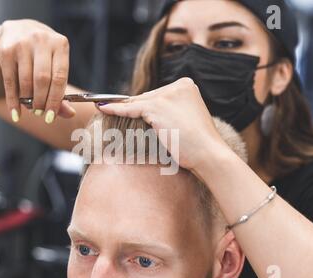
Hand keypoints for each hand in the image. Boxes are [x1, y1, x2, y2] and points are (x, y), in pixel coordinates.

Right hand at [0, 19, 74, 122]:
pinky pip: (10, 81)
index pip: (59, 77)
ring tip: (31, 108)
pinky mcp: (6, 50)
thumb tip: (71, 114)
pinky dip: (13, 100)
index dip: (55, 100)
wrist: (19, 29)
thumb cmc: (43, 54)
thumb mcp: (56, 63)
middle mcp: (41, 41)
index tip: (51, 117)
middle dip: (41, 101)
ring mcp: (22, 44)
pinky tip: (15, 112)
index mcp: (60, 44)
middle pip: (42, 80)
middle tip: (40, 113)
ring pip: (26, 81)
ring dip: (28, 101)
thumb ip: (61, 88)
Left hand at [98, 78, 231, 170]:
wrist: (209, 155)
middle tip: (112, 110)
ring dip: (125, 110)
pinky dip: (116, 109)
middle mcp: (179, 85)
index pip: (158, 95)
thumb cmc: (199, 146)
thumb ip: (170, 112)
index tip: (125, 107)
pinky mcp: (157, 107)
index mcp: (187, 86)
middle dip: (134, 109)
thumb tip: (146, 113)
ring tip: (106, 110)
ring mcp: (168, 95)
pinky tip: (103, 107)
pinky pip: (131, 107)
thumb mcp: (185, 121)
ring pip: (140, 103)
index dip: (143, 106)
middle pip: (148, 97)